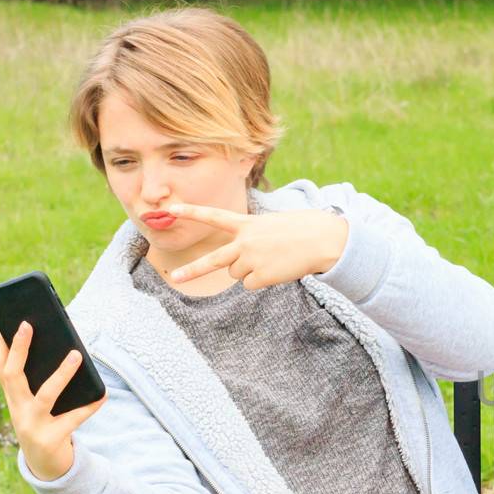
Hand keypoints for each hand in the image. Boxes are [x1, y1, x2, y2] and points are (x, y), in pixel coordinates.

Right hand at [0, 322, 105, 481]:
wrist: (46, 466)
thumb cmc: (45, 425)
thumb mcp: (37, 406)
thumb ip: (42, 385)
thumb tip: (67, 352)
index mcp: (13, 399)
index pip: (1, 370)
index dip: (2, 348)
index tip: (5, 325)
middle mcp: (18, 411)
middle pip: (13, 376)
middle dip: (19, 350)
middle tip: (27, 325)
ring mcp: (33, 426)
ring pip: (46, 395)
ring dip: (61, 374)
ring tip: (77, 355)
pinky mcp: (52, 439)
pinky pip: (74, 418)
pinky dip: (90, 406)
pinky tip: (103, 395)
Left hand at [166, 205, 349, 288]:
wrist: (323, 240)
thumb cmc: (301, 230)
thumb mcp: (271, 225)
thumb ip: (250, 238)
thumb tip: (239, 268)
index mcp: (246, 223)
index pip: (214, 216)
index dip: (192, 212)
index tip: (171, 209)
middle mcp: (244, 242)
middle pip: (213, 260)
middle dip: (192, 270)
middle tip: (174, 277)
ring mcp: (252, 260)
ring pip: (237, 274)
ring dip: (251, 270)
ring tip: (272, 259)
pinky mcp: (261, 276)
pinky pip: (251, 284)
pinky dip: (263, 280)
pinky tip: (278, 269)